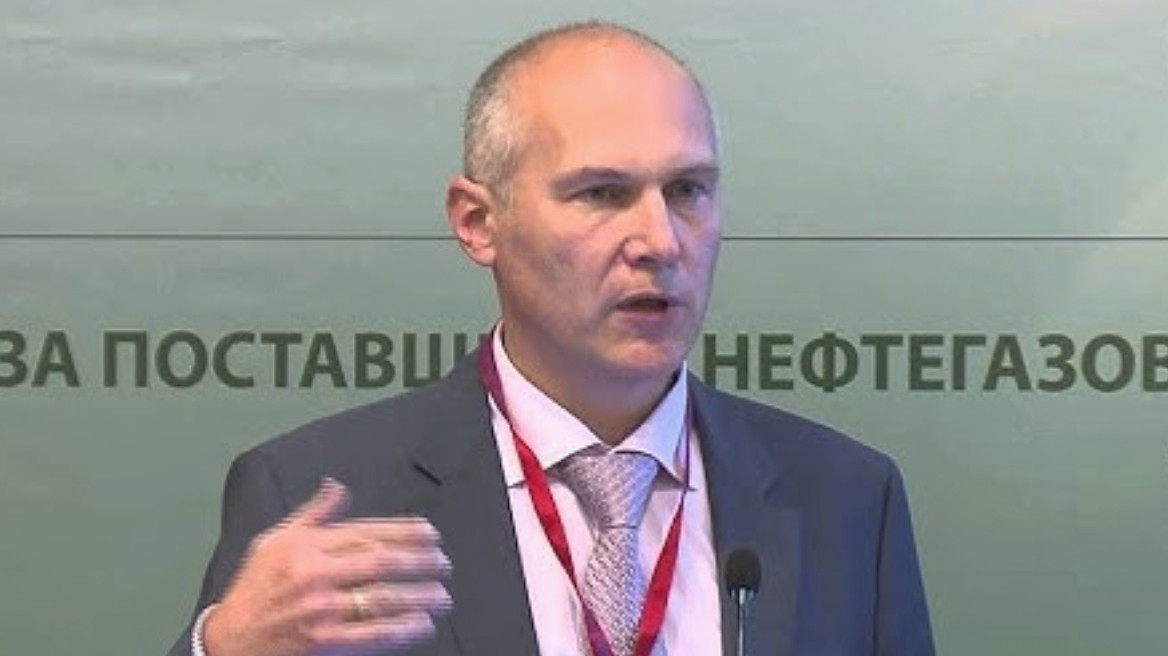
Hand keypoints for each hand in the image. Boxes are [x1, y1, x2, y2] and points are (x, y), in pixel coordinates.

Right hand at [203, 479, 451, 655]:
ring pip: (382, 598)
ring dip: (418, 596)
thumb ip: (313, 514)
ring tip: (441, 595)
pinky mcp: (324, 642)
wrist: (229, 641)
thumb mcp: (275, 541)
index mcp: (307, 546)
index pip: (366, 533)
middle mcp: (315, 574)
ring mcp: (321, 610)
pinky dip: (401, 629)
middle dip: (419, 562)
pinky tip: (421, 624)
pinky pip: (372, 634)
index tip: (431, 534)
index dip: (404, 532)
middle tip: (443, 564)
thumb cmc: (255, 589)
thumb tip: (337, 486)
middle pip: (381, 562)